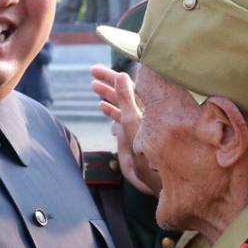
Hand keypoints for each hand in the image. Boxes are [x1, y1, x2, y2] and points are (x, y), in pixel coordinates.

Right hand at [89, 64, 157, 194]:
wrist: (156, 178)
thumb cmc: (149, 152)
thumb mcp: (132, 121)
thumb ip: (126, 98)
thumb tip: (122, 74)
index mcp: (147, 104)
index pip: (126, 84)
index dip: (109, 75)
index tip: (93, 69)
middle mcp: (146, 111)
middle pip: (124, 90)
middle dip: (107, 81)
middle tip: (92, 72)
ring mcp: (141, 121)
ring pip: (122, 102)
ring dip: (108, 94)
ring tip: (93, 86)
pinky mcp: (138, 132)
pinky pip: (123, 115)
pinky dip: (112, 109)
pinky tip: (101, 106)